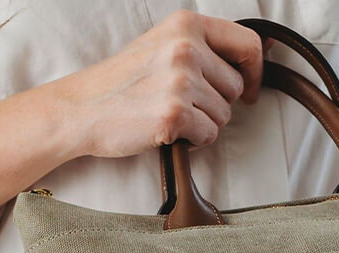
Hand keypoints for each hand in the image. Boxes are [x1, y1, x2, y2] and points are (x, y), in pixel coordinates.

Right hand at [0, 12, 265, 230]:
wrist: (81, 108)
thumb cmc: (123, 82)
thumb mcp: (163, 45)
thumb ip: (204, 47)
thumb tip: (257, 56)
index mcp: (185, 25)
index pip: (249, 45)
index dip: (254, 72)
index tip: (247, 88)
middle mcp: (185, 48)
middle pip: (235, 87)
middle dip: (216, 102)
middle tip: (181, 102)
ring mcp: (180, 81)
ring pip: (223, 115)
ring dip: (202, 122)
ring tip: (168, 113)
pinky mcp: (174, 115)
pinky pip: (209, 136)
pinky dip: (192, 141)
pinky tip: (165, 128)